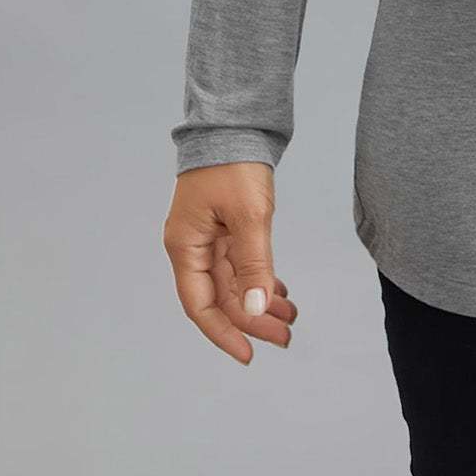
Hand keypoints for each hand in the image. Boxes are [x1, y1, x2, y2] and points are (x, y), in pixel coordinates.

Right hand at [163, 162, 297, 364]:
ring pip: (234, 282)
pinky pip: (241, 263)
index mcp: (186, 246)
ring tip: (289, 316)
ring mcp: (209, 236)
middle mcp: (193, 246)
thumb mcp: (248, 215)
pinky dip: (260, 279)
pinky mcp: (226, 225)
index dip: (223, 333)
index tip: (249, 354)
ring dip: (259, 301)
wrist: (237, 121)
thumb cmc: (234, 163)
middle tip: (285, 335)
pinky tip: (280, 292)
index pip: (201, 305)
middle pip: (221, 296)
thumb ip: (252, 263)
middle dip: (252, 319)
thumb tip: (253, 308)